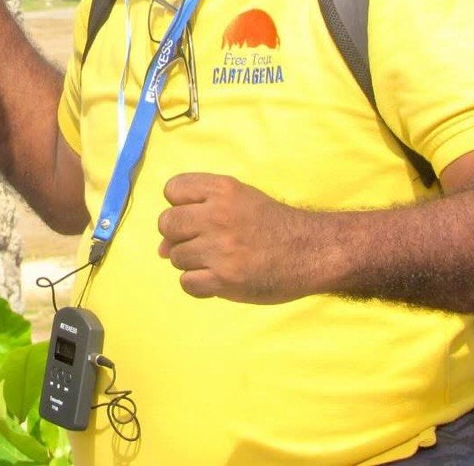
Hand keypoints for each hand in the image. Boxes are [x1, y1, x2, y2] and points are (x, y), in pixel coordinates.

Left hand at [156, 172, 314, 303]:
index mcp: (223, 190)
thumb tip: (161, 248)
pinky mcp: (225, 279)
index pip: (173, 189)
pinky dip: (198, 284)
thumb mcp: (241, 200)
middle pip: (166, 223)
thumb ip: (200, 212)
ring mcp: (220, 249)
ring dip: (190, 262)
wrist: (312, 251)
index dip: (179, 204)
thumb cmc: (273, 224)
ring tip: (215, 261)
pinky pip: (187, 283)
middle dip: (178, 235)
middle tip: (201, 242)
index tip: (195, 214)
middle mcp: (218, 215)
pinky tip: (216, 279)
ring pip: (175, 256)